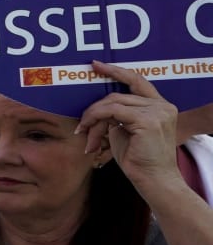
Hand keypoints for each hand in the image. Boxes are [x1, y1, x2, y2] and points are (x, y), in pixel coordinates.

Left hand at [76, 62, 181, 193]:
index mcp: (160, 106)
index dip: (116, 71)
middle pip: (116, 96)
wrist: (153, 180)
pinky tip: (90, 136)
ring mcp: (157, 112)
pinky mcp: (148, 121)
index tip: (96, 65)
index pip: (137, 81)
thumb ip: (117, 116)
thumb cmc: (138, 159)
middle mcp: (162, 106)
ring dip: (93, 119)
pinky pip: (112, 112)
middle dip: (94, 112)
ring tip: (87, 137)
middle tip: (82, 128)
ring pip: (111, 103)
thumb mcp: (124, 131)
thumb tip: (96, 108)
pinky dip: (96, 120)